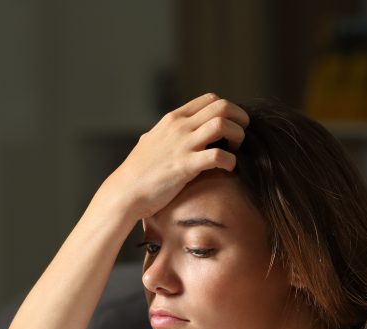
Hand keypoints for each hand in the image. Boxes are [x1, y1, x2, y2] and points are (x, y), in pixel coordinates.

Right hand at [99, 93, 249, 219]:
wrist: (125, 192)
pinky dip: (231, 161)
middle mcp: (179, 127)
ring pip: (223, 124)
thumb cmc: (137, 171)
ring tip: (235, 150)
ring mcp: (182, 145)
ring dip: (237, 136)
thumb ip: (164, 133)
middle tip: (240, 136)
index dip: (228, 110)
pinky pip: (218, 156)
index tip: (231, 126)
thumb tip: (164, 131)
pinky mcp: (186, 166)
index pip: (210, 99)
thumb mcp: (150, 141)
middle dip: (240, 119)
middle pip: (222, 106)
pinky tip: (228, 169)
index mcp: (173, 119)